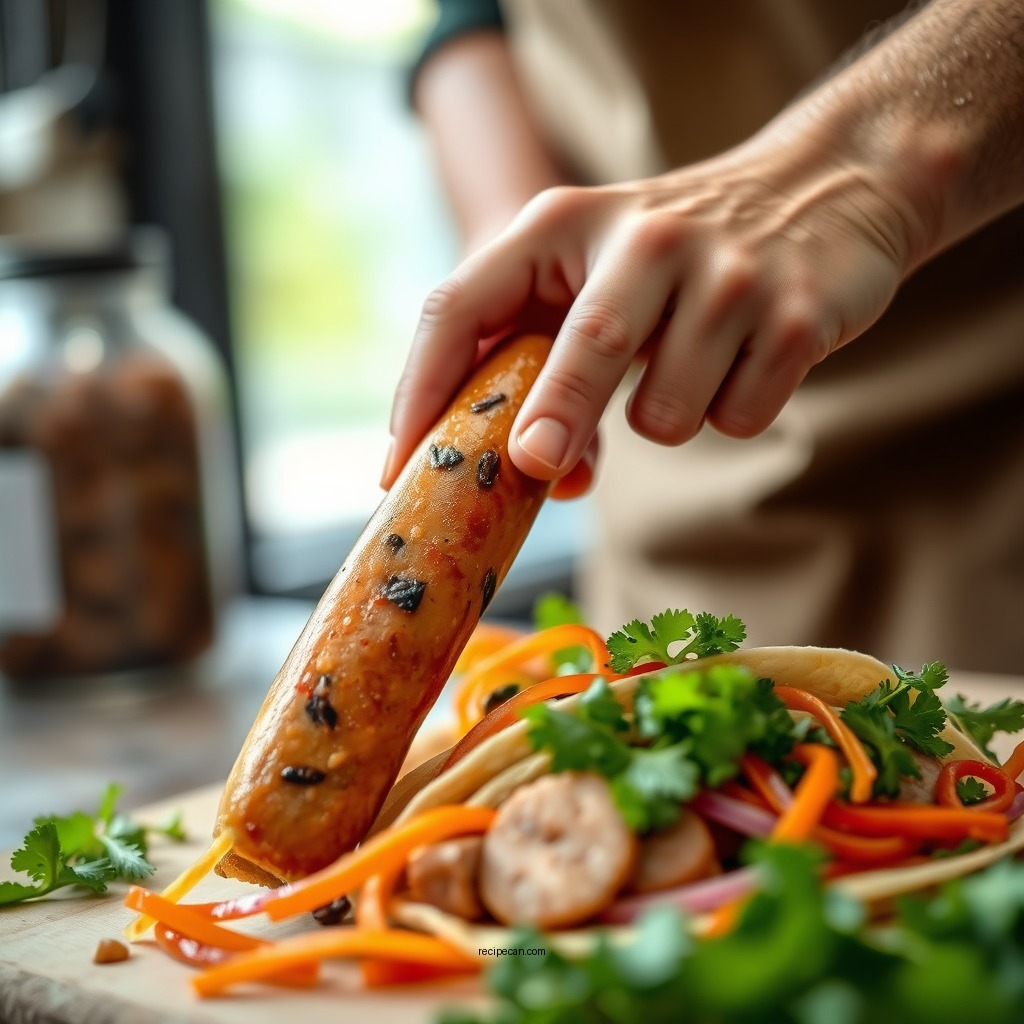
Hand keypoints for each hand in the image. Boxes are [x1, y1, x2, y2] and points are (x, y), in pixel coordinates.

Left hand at [385, 120, 922, 490]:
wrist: (826, 189)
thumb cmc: (678, 258)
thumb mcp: (601, 279)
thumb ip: (555, 364)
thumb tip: (541, 469)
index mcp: (564, 223)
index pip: (463, 304)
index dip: (421, 389)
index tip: (399, 464)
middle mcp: (646, 237)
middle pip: (582, 348)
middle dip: (552, 419)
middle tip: (534, 465)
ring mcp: (727, 275)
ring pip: (667, 412)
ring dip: (666, 419)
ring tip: (694, 362)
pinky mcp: (795, 316)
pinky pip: (738, 418)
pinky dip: (733, 411)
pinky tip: (744, 359)